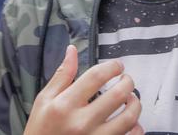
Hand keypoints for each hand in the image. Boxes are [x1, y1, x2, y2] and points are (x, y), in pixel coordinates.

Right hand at [25, 45, 143, 134]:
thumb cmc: (41, 129)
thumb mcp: (44, 100)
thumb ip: (62, 75)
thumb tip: (72, 50)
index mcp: (65, 105)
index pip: (96, 77)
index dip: (112, 66)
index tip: (118, 65)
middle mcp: (82, 122)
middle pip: (118, 95)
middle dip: (128, 82)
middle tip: (126, 80)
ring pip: (128, 118)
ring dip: (135, 104)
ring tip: (131, 99)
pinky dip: (136, 128)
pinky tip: (132, 122)